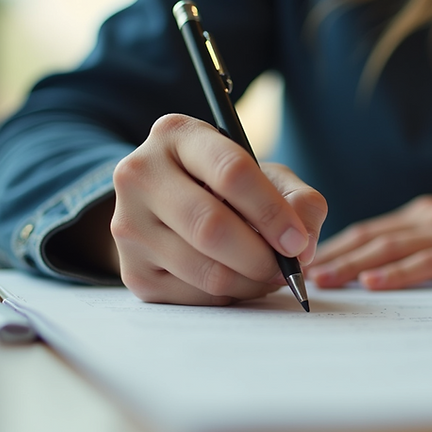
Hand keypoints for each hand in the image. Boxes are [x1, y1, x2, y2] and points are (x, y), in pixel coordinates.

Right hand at [110, 114, 327, 304]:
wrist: (171, 208)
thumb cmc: (227, 188)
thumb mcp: (267, 177)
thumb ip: (300, 201)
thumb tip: (303, 247)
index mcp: (176, 135)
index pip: (231, 172)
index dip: (272, 212)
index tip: (297, 241)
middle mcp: (140, 174)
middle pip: (211, 227)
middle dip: (260, 256)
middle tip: (285, 268)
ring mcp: (129, 225)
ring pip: (204, 270)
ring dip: (250, 282)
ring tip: (267, 273)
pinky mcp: (132, 271)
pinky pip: (194, 297)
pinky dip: (229, 296)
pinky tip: (237, 279)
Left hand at [308, 185, 431, 289]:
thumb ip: (431, 248)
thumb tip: (390, 274)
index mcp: (428, 215)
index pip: (369, 231)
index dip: (332, 246)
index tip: (298, 263)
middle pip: (369, 236)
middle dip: (328, 255)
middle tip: (289, 272)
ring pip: (391, 247)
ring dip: (351, 263)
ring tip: (319, 279)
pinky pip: (430, 263)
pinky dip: (399, 272)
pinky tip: (374, 283)